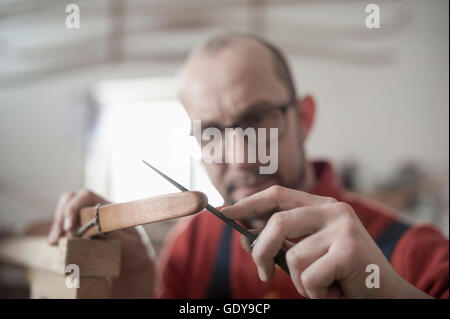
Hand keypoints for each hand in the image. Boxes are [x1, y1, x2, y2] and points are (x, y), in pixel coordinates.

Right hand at [47, 189, 154, 297]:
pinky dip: (57, 236)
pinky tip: (57, 247)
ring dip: (56, 227)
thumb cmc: (135, 251)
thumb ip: (116, 234)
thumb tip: (98, 226)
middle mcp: (95, 210)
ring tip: (54, 244)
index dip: (73, 208)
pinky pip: (62, 229)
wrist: (133, 264)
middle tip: (57, 239)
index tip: (69, 228)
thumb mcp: (131, 244)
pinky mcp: (77, 233)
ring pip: (63, 213)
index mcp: (109, 208)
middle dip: (60, 217)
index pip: (86, 196)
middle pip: (70, 200)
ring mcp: (84, 220)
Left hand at [222, 185, 430, 298]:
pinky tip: (335, 292)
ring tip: (323, 286)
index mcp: (323, 207)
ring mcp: (343, 228)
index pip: (278, 195)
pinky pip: (309, 277)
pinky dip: (315, 293)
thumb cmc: (343, 276)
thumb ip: (285, 243)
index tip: (226, 212)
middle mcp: (334, 210)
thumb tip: (246, 238)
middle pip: (277, 223)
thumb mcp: (311, 253)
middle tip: (263, 275)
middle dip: (261, 252)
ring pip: (293, 257)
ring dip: (300, 282)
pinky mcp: (349, 250)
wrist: (387, 297)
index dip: (249, 203)